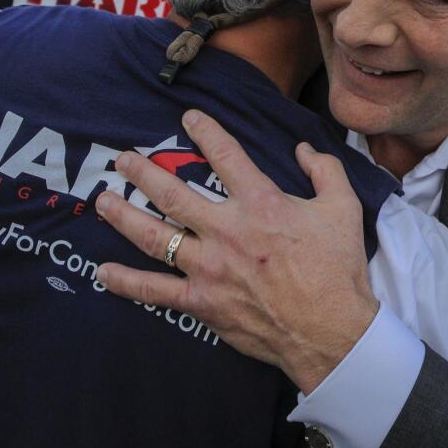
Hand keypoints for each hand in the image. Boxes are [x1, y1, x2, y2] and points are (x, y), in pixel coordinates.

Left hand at [95, 110, 378, 394]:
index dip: (205, 131)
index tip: (188, 118)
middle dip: (143, 171)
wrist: (331, 329)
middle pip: (172, 192)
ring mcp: (208, 267)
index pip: (225, 155)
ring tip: (103, 201)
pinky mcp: (201, 302)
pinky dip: (126, 281)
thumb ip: (325, 170)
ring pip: (154, 236)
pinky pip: (155, 290)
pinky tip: (103, 271)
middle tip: (123, 159)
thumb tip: (303, 148)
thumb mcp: (344, 208)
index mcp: (260, 204)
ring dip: (123, 216)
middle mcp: (226, 230)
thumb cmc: (338, 269)